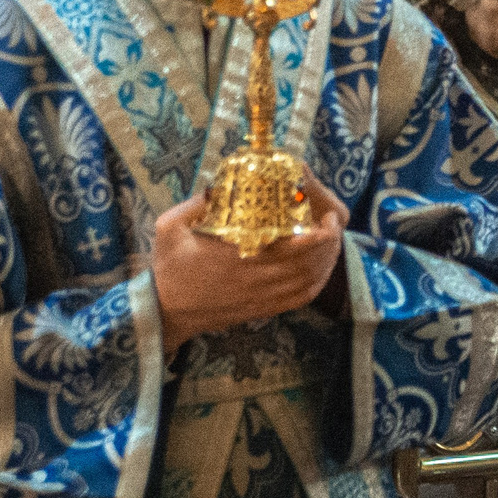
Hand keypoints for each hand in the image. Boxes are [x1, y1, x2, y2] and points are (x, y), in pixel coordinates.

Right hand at [152, 175, 346, 349]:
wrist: (165, 312)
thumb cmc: (168, 269)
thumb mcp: (169, 228)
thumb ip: (194, 204)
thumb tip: (218, 184)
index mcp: (239, 257)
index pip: (293, 248)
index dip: (319, 234)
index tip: (326, 215)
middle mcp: (255, 280)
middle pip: (309, 265)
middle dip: (330, 243)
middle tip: (333, 222)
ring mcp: (260, 298)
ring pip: (308, 283)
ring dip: (326, 263)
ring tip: (331, 241)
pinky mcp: (261, 310)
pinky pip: (298, 301)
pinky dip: (316, 285)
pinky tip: (320, 270)